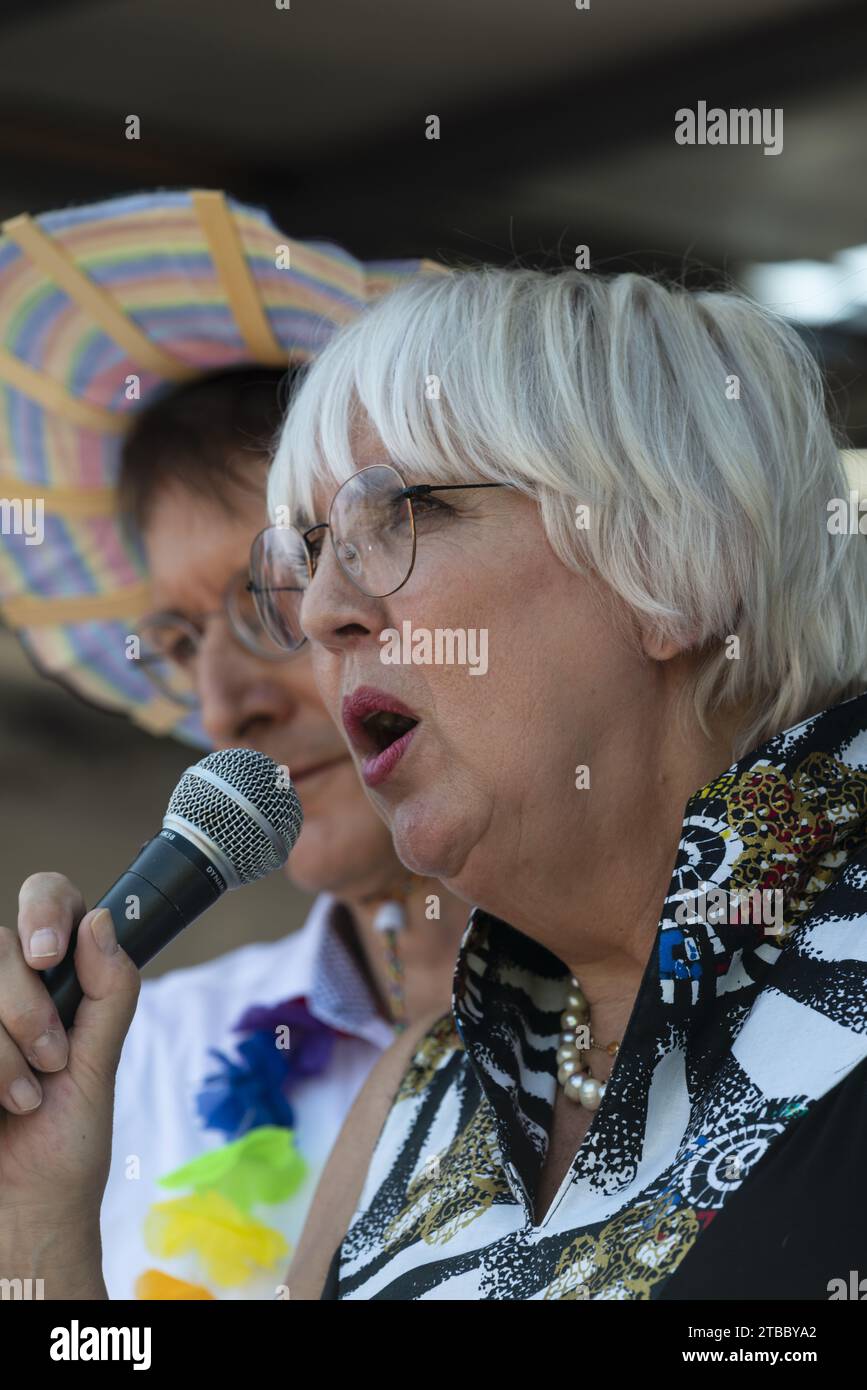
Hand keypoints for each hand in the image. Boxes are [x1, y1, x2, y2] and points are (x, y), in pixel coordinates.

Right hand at [0, 873, 139, 1297]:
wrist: (21, 1214)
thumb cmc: (63, 1146)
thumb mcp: (99, 1065)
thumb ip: (109, 990)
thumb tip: (102, 921)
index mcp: (52, 977)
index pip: (48, 898)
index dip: (44, 908)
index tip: (48, 955)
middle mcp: (5, 989)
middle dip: (27, 1010)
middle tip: (48, 1062)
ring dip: (2, 1052)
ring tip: (21, 1098)